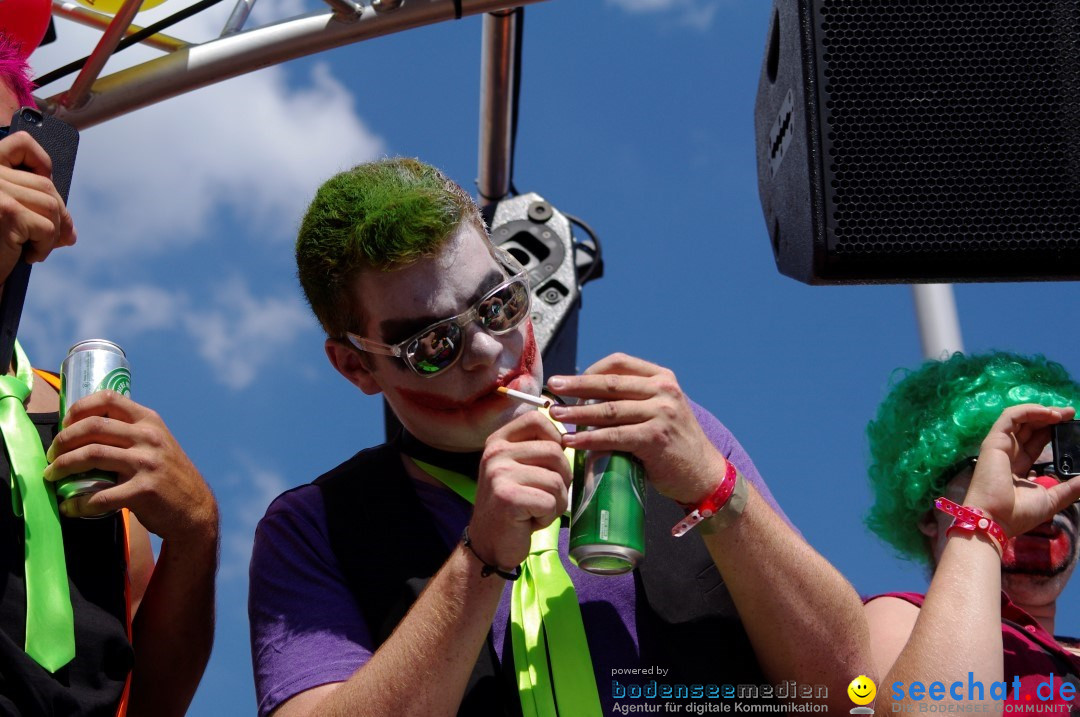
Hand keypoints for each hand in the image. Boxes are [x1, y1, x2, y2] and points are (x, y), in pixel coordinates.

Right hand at [0, 131, 75, 281]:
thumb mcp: (4, 216)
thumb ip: (27, 205)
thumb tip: (68, 227)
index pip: (19, 143)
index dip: (41, 161)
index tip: (49, 178)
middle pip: (44, 185)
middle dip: (59, 214)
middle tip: (63, 238)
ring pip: (51, 206)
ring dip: (52, 233)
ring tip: (37, 249)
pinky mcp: (6, 212)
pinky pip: (47, 227)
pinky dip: (45, 247)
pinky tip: (29, 257)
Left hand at [43, 391, 217, 544]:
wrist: (195, 509)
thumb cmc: (169, 476)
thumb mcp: (157, 444)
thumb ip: (131, 434)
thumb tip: (85, 431)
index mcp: (150, 421)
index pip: (108, 399)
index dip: (79, 408)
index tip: (65, 424)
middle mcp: (149, 437)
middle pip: (93, 426)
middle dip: (63, 440)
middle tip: (52, 455)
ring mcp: (147, 463)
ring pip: (91, 455)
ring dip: (62, 466)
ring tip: (52, 476)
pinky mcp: (144, 491)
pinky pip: (100, 495)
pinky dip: (78, 503)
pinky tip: (70, 507)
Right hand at [467, 411, 570, 571]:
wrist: (488, 544)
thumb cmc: (513, 506)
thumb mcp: (520, 470)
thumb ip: (537, 450)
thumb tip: (573, 438)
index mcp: (499, 441)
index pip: (537, 419)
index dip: (556, 437)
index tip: (552, 462)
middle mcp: (496, 453)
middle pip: (555, 451)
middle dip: (562, 478)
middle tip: (545, 496)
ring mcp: (499, 474)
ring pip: (556, 480)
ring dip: (556, 502)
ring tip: (536, 510)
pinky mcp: (508, 497)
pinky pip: (550, 502)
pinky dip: (548, 517)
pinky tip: (530, 521)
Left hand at [547, 353, 723, 504]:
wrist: (702, 473)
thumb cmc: (673, 443)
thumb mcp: (658, 410)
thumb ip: (631, 400)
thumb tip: (585, 398)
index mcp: (662, 378)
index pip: (619, 363)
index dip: (591, 370)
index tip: (569, 381)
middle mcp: (663, 390)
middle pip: (609, 383)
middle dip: (576, 385)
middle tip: (552, 387)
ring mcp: (661, 413)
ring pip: (608, 410)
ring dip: (577, 413)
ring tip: (556, 415)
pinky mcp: (655, 438)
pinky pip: (614, 436)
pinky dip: (589, 438)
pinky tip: (571, 441)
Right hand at [962, 403, 1079, 535]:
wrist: (996, 519)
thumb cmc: (1019, 512)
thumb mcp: (1052, 498)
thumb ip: (1071, 488)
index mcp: (1020, 465)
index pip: (1037, 441)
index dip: (1053, 431)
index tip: (1072, 426)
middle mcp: (1010, 452)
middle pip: (1030, 427)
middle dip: (1051, 418)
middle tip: (1071, 414)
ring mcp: (1000, 445)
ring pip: (1020, 418)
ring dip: (1042, 411)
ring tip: (1062, 413)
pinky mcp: (994, 441)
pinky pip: (1010, 417)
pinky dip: (1028, 410)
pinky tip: (1047, 413)